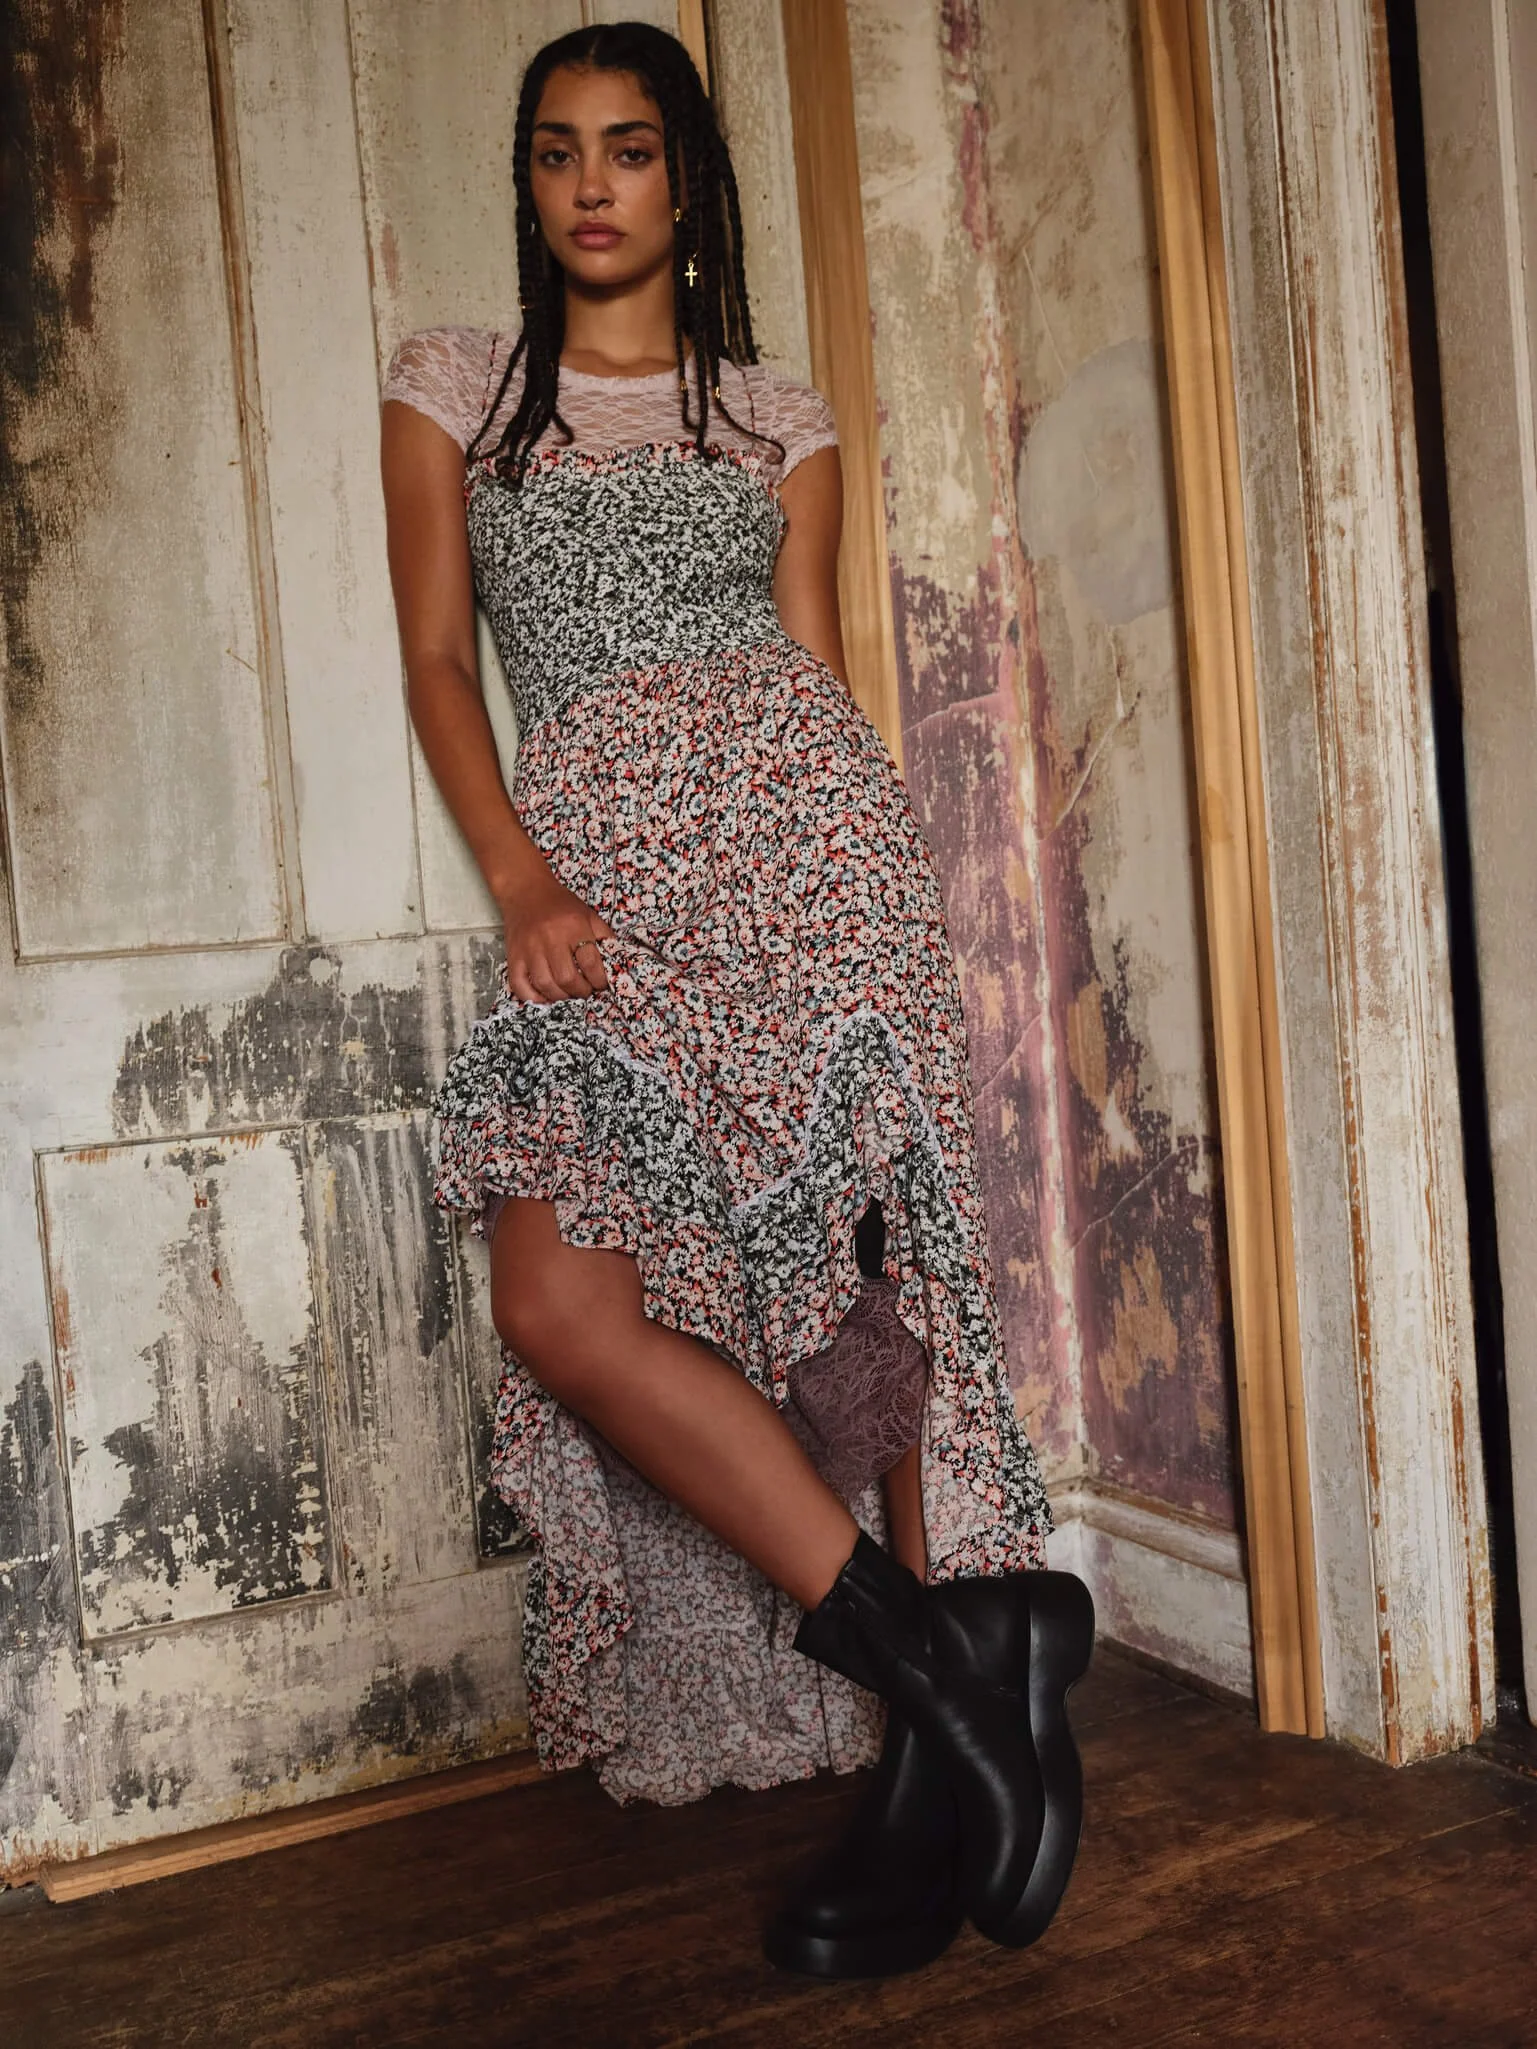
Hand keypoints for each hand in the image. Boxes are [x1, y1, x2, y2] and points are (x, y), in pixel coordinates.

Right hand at [498, 864, 615, 1004]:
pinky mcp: (513, 956)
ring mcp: (529, 949)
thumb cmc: (559, 904)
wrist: (525, 891)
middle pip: (567, 978)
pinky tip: (545, 996)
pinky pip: (519, 985)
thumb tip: (616, 961)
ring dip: (560, 996)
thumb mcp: (588, 914)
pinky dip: (532, 997)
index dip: (599, 980)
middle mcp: (550, 938)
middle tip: (585, 990)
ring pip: (545, 984)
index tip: (601, 984)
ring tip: (568, 993)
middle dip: (581, 991)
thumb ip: (603, 936)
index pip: (590, 963)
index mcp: (573, 926)